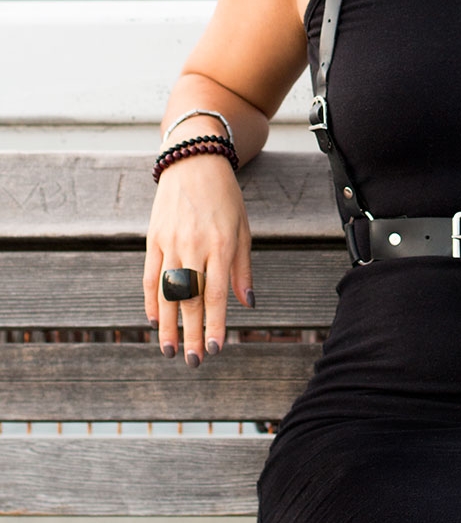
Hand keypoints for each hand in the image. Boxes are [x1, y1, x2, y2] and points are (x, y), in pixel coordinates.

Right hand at [143, 154, 253, 366]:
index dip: (215, 324)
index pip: (216, 294)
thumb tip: (248, 303)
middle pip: (190, 299)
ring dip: (168, 325)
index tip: (216, 349)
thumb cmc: (225, 198)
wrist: (194, 161)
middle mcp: (194, 246)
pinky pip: (150, 276)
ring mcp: (171, 242)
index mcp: (221, 244)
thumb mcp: (243, 229)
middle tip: (192, 362)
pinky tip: (155, 321)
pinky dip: (151, 300)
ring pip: (167, 292)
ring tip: (170, 350)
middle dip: (191, 334)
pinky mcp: (154, 238)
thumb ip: (242, 268)